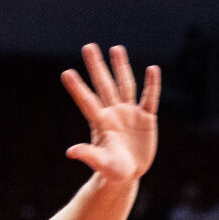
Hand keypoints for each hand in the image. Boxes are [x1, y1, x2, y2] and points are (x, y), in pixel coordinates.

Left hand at [61, 44, 159, 184]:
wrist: (129, 173)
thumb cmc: (111, 170)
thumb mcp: (101, 163)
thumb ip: (88, 155)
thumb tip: (70, 151)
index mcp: (100, 123)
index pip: (87, 101)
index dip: (77, 88)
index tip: (66, 72)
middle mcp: (113, 113)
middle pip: (104, 85)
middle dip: (96, 66)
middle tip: (88, 46)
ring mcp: (130, 113)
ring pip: (125, 85)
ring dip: (121, 67)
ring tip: (116, 48)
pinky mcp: (146, 118)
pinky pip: (150, 98)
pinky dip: (152, 85)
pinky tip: (152, 69)